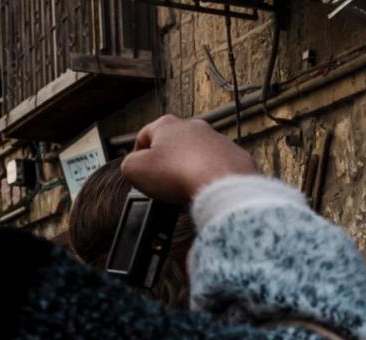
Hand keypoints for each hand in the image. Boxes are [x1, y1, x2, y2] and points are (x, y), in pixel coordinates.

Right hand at [121, 115, 256, 203]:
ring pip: (200, 153)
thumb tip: (133, 166)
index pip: (146, 135)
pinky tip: (209, 189)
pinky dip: (214, 177)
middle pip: (175, 143)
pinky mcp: (237, 157)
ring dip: (192, 167)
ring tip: (187, 188)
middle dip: (168, 160)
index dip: (138, 153)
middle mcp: (195, 127)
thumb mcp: (135, 170)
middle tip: (164, 181)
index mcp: (167, 125)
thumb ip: (129, 165)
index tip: (139, 168)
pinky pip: (221, 167)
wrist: (222, 186)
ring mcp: (219, 141)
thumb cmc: (179, 175)